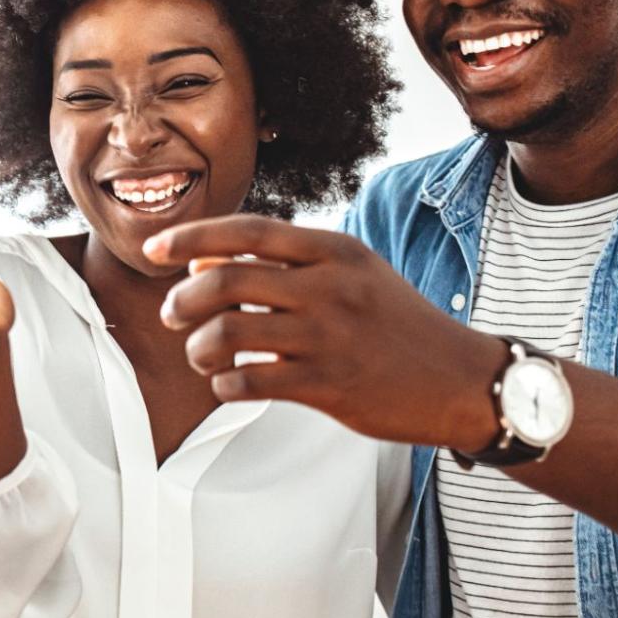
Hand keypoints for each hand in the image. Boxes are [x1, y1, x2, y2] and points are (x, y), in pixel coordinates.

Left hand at [146, 214, 502, 447]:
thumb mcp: (353, 275)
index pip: (248, 231)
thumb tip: (205, 260)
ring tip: (201, 354)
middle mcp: (330, 287)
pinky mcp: (329, 385)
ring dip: (199, 344)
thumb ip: (287, 265)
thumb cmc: (399, 325)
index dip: (192, 236)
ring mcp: (329, 337)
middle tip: (171, 312)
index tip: (155, 248)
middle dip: (183, 297)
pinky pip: (250, 381)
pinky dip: (225, 383)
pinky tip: (228, 384)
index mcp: (335, 251)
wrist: (462, 380)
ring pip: (229, 330)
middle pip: (226, 278)